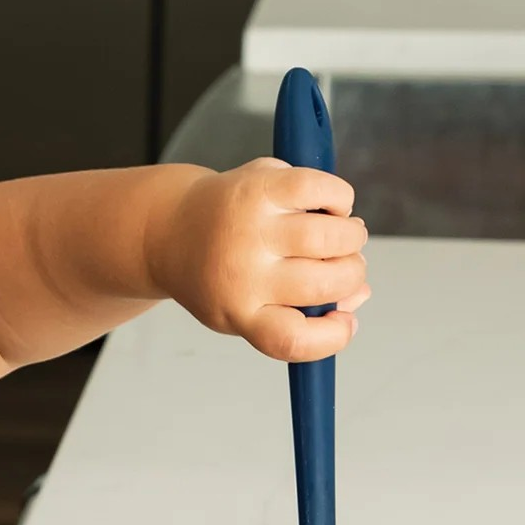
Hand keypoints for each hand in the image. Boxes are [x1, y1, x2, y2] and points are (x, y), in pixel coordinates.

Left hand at [154, 159, 368, 361]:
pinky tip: (329, 206)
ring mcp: (249, 228)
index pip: (291, 339)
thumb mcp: (248, 308)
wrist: (167, 230)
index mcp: (239, 312)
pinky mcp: (256, 186)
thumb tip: (358, 293)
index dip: (332, 337)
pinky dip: (339, 197)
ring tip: (342, 234)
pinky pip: (321, 189)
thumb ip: (304, 312)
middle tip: (345, 263)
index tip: (344, 321)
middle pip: (325, 283)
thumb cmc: (221, 275)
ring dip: (351, 237)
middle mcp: (241, 272)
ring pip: (331, 236)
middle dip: (352, 273)